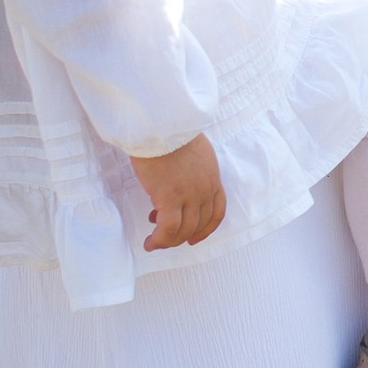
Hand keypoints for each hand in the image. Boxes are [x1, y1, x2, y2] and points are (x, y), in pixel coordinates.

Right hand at [134, 132, 226, 252]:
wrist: (161, 124)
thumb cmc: (170, 131)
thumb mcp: (193, 150)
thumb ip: (192, 169)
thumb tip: (178, 180)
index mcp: (212, 176)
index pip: (217, 211)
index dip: (206, 228)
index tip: (194, 237)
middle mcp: (205, 189)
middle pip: (199, 223)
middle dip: (183, 235)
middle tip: (166, 235)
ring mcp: (189, 195)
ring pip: (184, 230)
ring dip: (169, 240)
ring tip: (154, 241)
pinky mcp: (169, 198)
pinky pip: (167, 229)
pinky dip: (159, 240)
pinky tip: (150, 242)